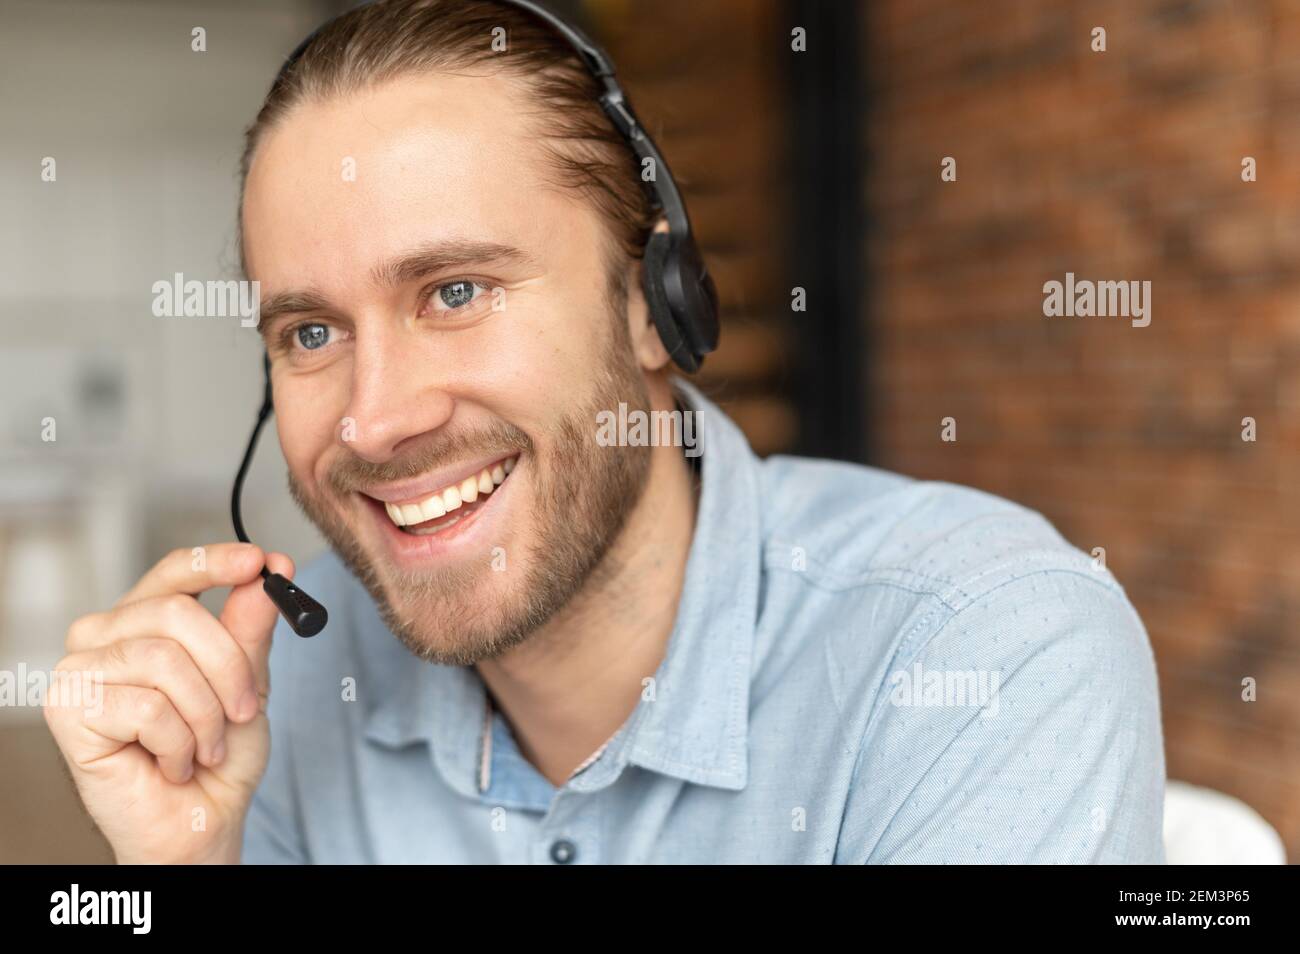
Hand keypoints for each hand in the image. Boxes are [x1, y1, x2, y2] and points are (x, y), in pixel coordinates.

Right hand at [44, 542, 291, 863]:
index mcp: (142, 622)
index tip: (261, 562)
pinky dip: (177, 741)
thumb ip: (250, 628)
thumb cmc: (217, 755)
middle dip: (228, 665)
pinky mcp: (66, 708)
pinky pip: (146, 705)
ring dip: (204, 714)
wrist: (201, 822)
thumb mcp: (248, 682)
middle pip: (177, 612)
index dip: (216, 562)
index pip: (174, 573)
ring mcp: (79, 670)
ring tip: (204, 747)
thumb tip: (270, 568)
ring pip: (164, 659)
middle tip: (243, 710)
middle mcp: (103, 637)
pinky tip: (172, 762)